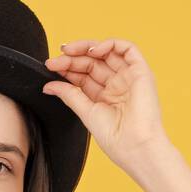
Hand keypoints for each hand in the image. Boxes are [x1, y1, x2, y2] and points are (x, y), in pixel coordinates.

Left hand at [42, 39, 168, 167]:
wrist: (135, 147)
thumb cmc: (116, 139)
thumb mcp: (86, 113)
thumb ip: (69, 96)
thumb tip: (49, 86)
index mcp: (105, 97)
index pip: (84, 75)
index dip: (67, 69)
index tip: (50, 67)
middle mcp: (117, 85)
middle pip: (93, 62)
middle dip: (72, 58)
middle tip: (54, 61)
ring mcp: (129, 77)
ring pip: (107, 52)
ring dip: (86, 47)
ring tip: (69, 51)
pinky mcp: (141, 72)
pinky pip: (128, 49)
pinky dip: (110, 44)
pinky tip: (92, 50)